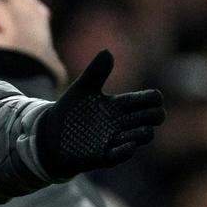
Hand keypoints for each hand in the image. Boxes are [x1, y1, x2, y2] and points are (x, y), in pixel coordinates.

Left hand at [35, 50, 164, 179]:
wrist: (50, 136)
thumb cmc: (70, 112)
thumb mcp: (81, 89)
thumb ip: (95, 72)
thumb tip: (107, 51)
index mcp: (120, 104)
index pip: (151, 100)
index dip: (153, 98)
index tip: (143, 98)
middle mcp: (123, 122)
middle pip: (155, 117)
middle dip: (153, 114)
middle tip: (132, 114)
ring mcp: (117, 139)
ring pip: (145, 135)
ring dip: (141, 131)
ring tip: (122, 129)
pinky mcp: (105, 156)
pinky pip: (124, 154)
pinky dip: (126, 149)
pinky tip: (121, 142)